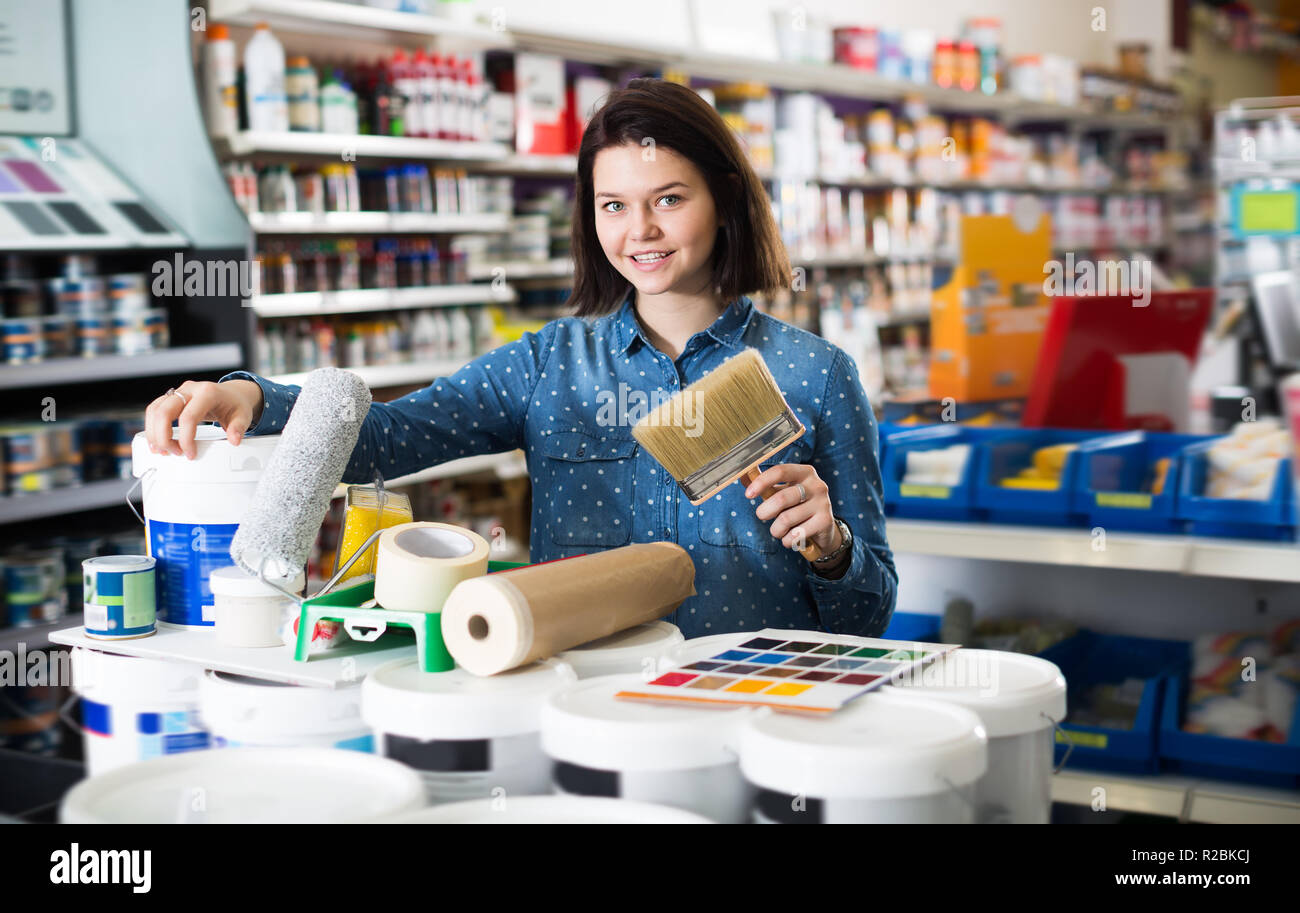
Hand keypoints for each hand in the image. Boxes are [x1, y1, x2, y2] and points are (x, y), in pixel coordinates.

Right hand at [144, 379, 262, 459]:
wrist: (232, 393)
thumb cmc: (235, 404)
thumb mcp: (243, 416)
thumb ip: (238, 428)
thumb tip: (234, 440)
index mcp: (207, 393)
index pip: (188, 417)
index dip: (185, 439)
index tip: (190, 453)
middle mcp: (189, 389)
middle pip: (164, 412)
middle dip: (163, 437)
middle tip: (173, 453)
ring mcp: (179, 392)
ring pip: (154, 410)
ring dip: (154, 432)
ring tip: (162, 450)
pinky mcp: (172, 397)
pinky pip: (154, 410)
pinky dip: (151, 426)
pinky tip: (157, 440)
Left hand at [745, 463, 841, 554]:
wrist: (824, 527)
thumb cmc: (798, 506)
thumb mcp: (784, 492)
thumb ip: (766, 486)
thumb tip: (743, 476)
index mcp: (805, 472)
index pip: (780, 471)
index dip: (761, 482)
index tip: (748, 495)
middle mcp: (816, 485)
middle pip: (781, 498)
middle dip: (765, 512)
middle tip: (762, 516)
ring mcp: (823, 503)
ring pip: (786, 519)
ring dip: (776, 530)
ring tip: (779, 530)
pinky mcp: (826, 521)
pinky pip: (796, 534)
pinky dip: (787, 540)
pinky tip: (791, 537)